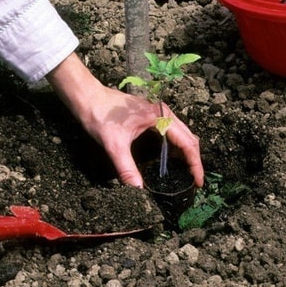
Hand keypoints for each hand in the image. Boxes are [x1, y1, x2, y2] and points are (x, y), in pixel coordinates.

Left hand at [47, 53, 203, 187]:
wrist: (87, 96)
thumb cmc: (100, 115)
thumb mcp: (114, 144)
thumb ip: (126, 168)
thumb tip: (137, 190)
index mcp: (161, 117)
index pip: (187, 143)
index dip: (195, 164)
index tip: (198, 182)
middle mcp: (164, 113)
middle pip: (189, 138)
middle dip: (193, 160)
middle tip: (194, 181)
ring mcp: (158, 113)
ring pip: (181, 134)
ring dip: (185, 153)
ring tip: (186, 173)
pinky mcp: (150, 115)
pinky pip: (170, 132)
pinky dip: (175, 147)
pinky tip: (170, 159)